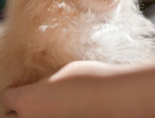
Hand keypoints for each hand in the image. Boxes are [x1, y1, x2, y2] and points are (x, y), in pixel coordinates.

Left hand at [0, 61, 118, 117]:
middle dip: (16, 108)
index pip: (5, 97)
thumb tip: (37, 87)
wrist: (112, 98)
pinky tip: (59, 109)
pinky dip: (47, 117)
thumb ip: (42, 82)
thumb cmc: (86, 79)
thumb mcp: (60, 72)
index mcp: (27, 102)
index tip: (22, 83)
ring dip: (31, 115)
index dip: (13, 89)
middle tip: (30, 97)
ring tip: (46, 104)